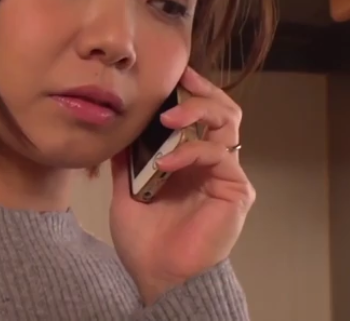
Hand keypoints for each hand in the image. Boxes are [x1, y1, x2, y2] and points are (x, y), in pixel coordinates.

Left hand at [109, 67, 255, 305]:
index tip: (171, 74)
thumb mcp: (127, 187)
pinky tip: (165, 161)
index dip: (191, 89)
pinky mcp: (235, 191)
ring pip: (228, 123)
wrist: (156, 275)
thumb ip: (126, 157)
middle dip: (201, 91)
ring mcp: (226, 174)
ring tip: (168, 117)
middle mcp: (214, 161)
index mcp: (192, 157)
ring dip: (198, 111)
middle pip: (224, 109)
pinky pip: (218, 156)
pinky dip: (191, 152)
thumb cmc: (146, 238)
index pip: (201, 111)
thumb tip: (114, 125)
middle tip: (177, 83)